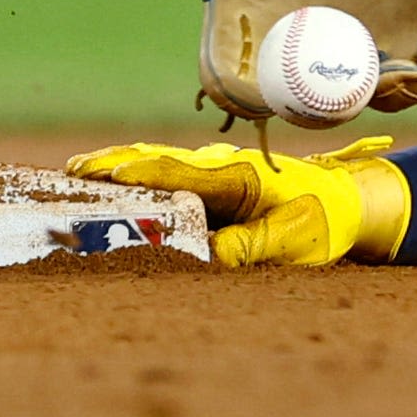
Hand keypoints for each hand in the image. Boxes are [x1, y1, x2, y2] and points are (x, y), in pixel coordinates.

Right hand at [70, 138, 406, 266]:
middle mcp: (219, 167)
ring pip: (158, 163)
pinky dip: (134, 172)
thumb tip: (215, 254)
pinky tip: (109, 178)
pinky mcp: (210, 182)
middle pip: (159, 162)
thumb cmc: (321, 223)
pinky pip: (166, 174)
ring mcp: (213, 172)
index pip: (182, 175)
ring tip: (75, 170)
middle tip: (71, 171)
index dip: (145, 176)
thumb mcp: (294, 243)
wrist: (345, 202)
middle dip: (115, 166)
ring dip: (118, 165)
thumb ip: (256, 247)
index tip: (109, 176)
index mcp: (238, 178)